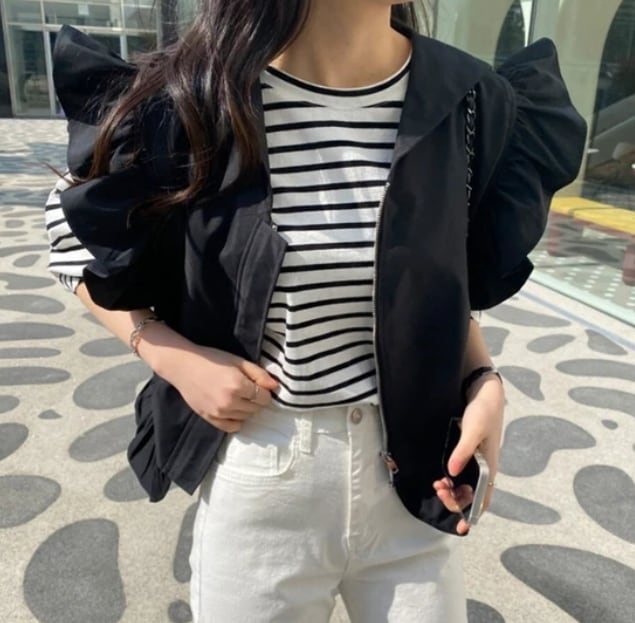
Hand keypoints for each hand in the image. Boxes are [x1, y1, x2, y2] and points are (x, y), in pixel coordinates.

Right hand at [161, 344, 278, 432]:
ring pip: (246, 418)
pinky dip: (236, 420)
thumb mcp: (238, 361)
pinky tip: (232, 409)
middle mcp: (229, 402)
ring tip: (238, 396)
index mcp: (238, 385)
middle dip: (257, 400)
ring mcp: (219, 413)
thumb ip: (258, 374)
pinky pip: (232, 427)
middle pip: (256, 409)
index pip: (264, 398)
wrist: (184, 366)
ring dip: (247, 409)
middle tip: (248, 390)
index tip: (259, 386)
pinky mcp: (210, 419)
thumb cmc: (212, 359)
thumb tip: (275, 386)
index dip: (265, 391)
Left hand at [433, 375, 503, 534]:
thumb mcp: (472, 430)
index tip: (461, 527)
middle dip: (455, 499)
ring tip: (437, 485)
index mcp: (490, 466)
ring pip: (464, 486)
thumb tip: (451, 472)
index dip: (474, 514)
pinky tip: (440, 477)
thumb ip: (463, 451)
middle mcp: (484, 467)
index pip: (484, 499)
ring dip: (451, 491)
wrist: (484, 391)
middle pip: (472, 495)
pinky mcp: (467, 453)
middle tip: (438, 490)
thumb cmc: (483, 411)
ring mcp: (476, 461)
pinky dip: (450, 480)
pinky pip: (459, 475)